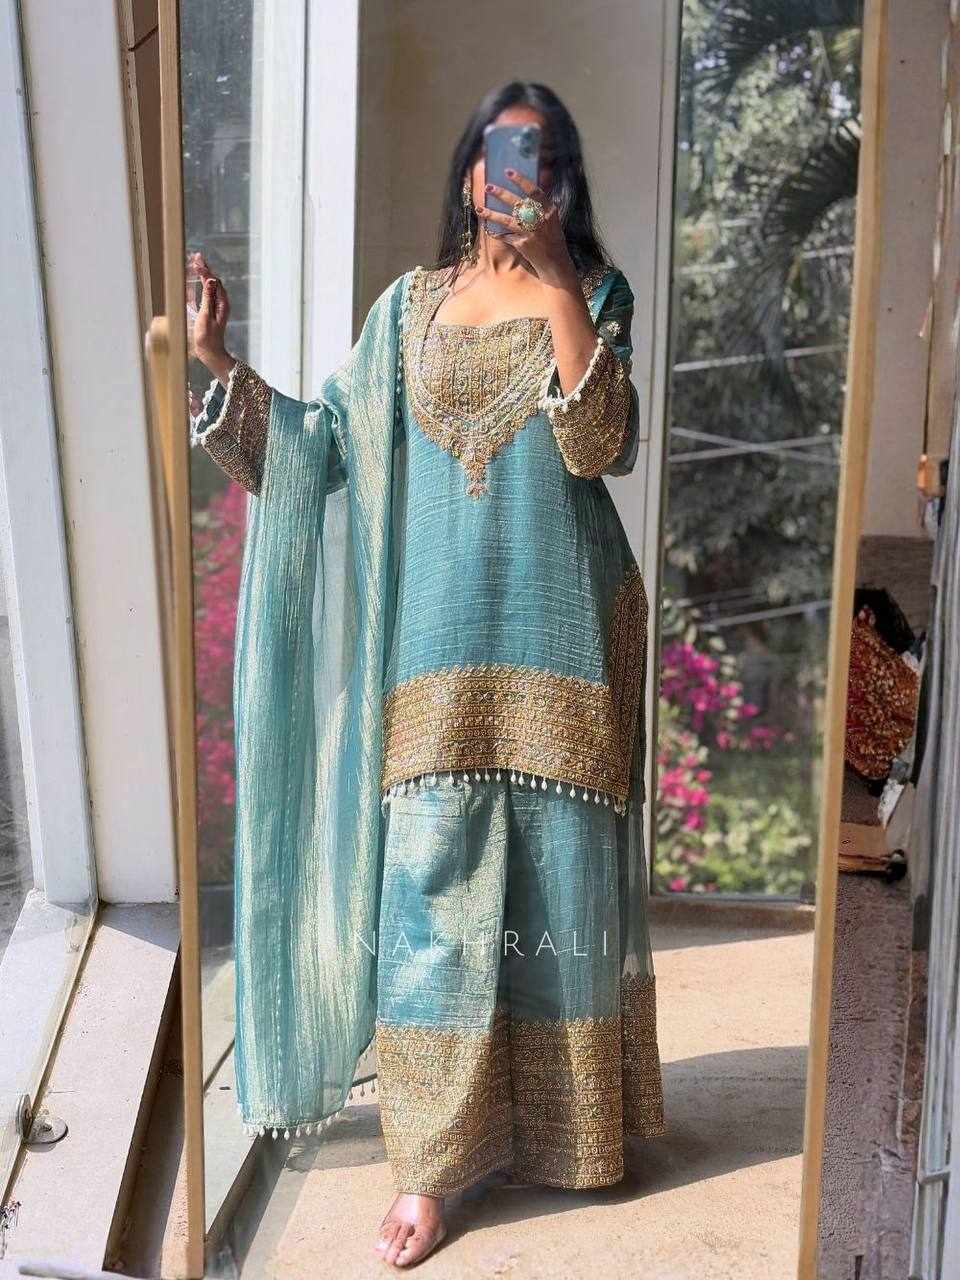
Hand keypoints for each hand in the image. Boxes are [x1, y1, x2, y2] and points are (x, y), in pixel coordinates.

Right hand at [187, 251, 235, 383]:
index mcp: (222, 303)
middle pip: (213, 281)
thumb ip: (207, 297)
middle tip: (196, 256)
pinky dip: (201, 284)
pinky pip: (206, 293)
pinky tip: (196, 279)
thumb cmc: (207, 338)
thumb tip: (211, 280)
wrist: (210, 353)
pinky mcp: (210, 311)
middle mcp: (221, 303)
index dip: (205, 270)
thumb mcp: (206, 316)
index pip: (214, 282)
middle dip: (205, 268)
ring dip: (203, 274)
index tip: (196, 261)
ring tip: (196, 263)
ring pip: (210, 286)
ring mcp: (216, 307)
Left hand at [475, 169, 576, 287]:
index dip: (521, 180)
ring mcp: (531, 233)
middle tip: (487, 187)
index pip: (534, 191)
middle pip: (517, 203)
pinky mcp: (523, 244)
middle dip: (501, 194)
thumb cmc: (553, 239)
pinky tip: (488, 229)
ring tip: (479, 208)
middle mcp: (540, 220)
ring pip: (507, 220)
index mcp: (549, 210)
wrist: (555, 263)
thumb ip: (542, 206)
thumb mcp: (553, 220)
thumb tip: (531, 188)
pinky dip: (497, 233)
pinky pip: (506, 236)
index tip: (508, 171)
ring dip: (492, 214)